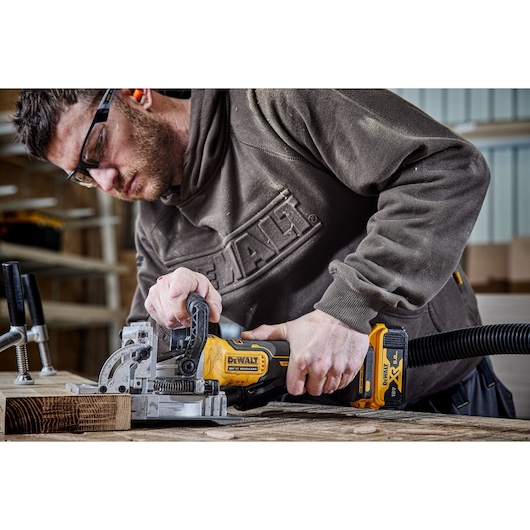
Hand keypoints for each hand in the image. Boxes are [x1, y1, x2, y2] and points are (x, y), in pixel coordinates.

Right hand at [144, 267, 221, 328]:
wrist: (185, 285)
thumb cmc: (197, 288)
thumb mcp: (211, 294)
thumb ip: (214, 304)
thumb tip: (214, 315)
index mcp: (182, 275)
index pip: (176, 293)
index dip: (183, 310)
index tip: (190, 315)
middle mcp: (165, 281)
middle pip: (171, 311)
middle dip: (183, 318)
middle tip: (189, 313)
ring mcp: (155, 291)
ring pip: (165, 317)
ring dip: (176, 320)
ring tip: (182, 312)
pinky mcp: (149, 302)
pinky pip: (159, 320)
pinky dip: (168, 321)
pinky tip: (174, 313)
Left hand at [241, 310, 368, 395]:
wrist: (344, 313)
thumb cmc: (319, 322)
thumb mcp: (290, 328)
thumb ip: (268, 334)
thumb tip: (249, 336)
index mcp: (301, 359)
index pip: (295, 389)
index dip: (295, 386)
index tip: (297, 382)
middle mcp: (319, 366)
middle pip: (313, 391)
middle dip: (310, 384)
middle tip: (311, 374)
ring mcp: (336, 368)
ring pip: (328, 389)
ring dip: (325, 383)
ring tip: (323, 371)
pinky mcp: (350, 368)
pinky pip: (343, 384)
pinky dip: (339, 380)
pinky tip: (335, 369)